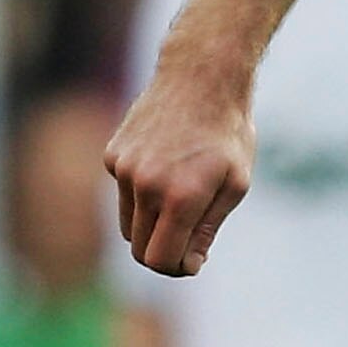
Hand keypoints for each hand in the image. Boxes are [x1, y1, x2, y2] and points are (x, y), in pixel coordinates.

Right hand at [107, 72, 254, 275]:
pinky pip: (124, 195)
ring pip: (129, 225)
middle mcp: (145, 185)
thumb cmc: (227, 134)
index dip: (177, 268)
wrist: (200, 78)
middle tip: (189, 244)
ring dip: (153, 225)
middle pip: (140, 249)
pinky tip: (166, 169)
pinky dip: (142, 196)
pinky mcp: (112, 156)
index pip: (160, 259)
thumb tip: (188, 264)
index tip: (193, 261)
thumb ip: (208, 229)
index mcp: (181, 197)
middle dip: (164, 254)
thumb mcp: (235, 185)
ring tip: (182, 201)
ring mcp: (124, 170)